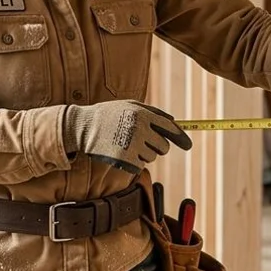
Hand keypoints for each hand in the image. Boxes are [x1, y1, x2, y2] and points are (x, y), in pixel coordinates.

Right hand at [63, 100, 192, 173]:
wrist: (83, 126)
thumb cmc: (107, 114)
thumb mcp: (129, 105)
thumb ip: (152, 111)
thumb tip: (174, 121)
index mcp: (142, 114)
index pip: (169, 127)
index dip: (181, 137)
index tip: (188, 145)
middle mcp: (140, 129)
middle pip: (164, 146)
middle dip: (158, 146)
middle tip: (144, 142)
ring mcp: (132, 144)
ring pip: (152, 157)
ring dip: (143, 153)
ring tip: (127, 143)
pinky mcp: (125, 158)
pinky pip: (139, 165)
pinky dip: (134, 161)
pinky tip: (122, 152)